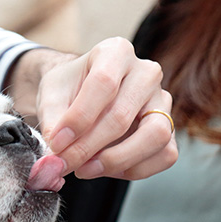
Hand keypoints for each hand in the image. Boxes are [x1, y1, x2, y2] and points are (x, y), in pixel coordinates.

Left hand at [8, 37, 177, 179]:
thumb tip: (56, 155)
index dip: (78, 119)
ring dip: (116, 160)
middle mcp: (146, 72)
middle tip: (66, 163)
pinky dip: (135, 169)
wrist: (78, 93)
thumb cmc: (67, 90)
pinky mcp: (170, 127)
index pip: (103, 84)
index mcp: (116, 52)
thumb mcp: (50, 96)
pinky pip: (165, 154)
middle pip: (123, 116)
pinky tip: (106, 169)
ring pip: (155, 136)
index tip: (57, 143)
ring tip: (85, 168)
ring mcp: (162, 100)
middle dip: (89, 147)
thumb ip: (52, 122)